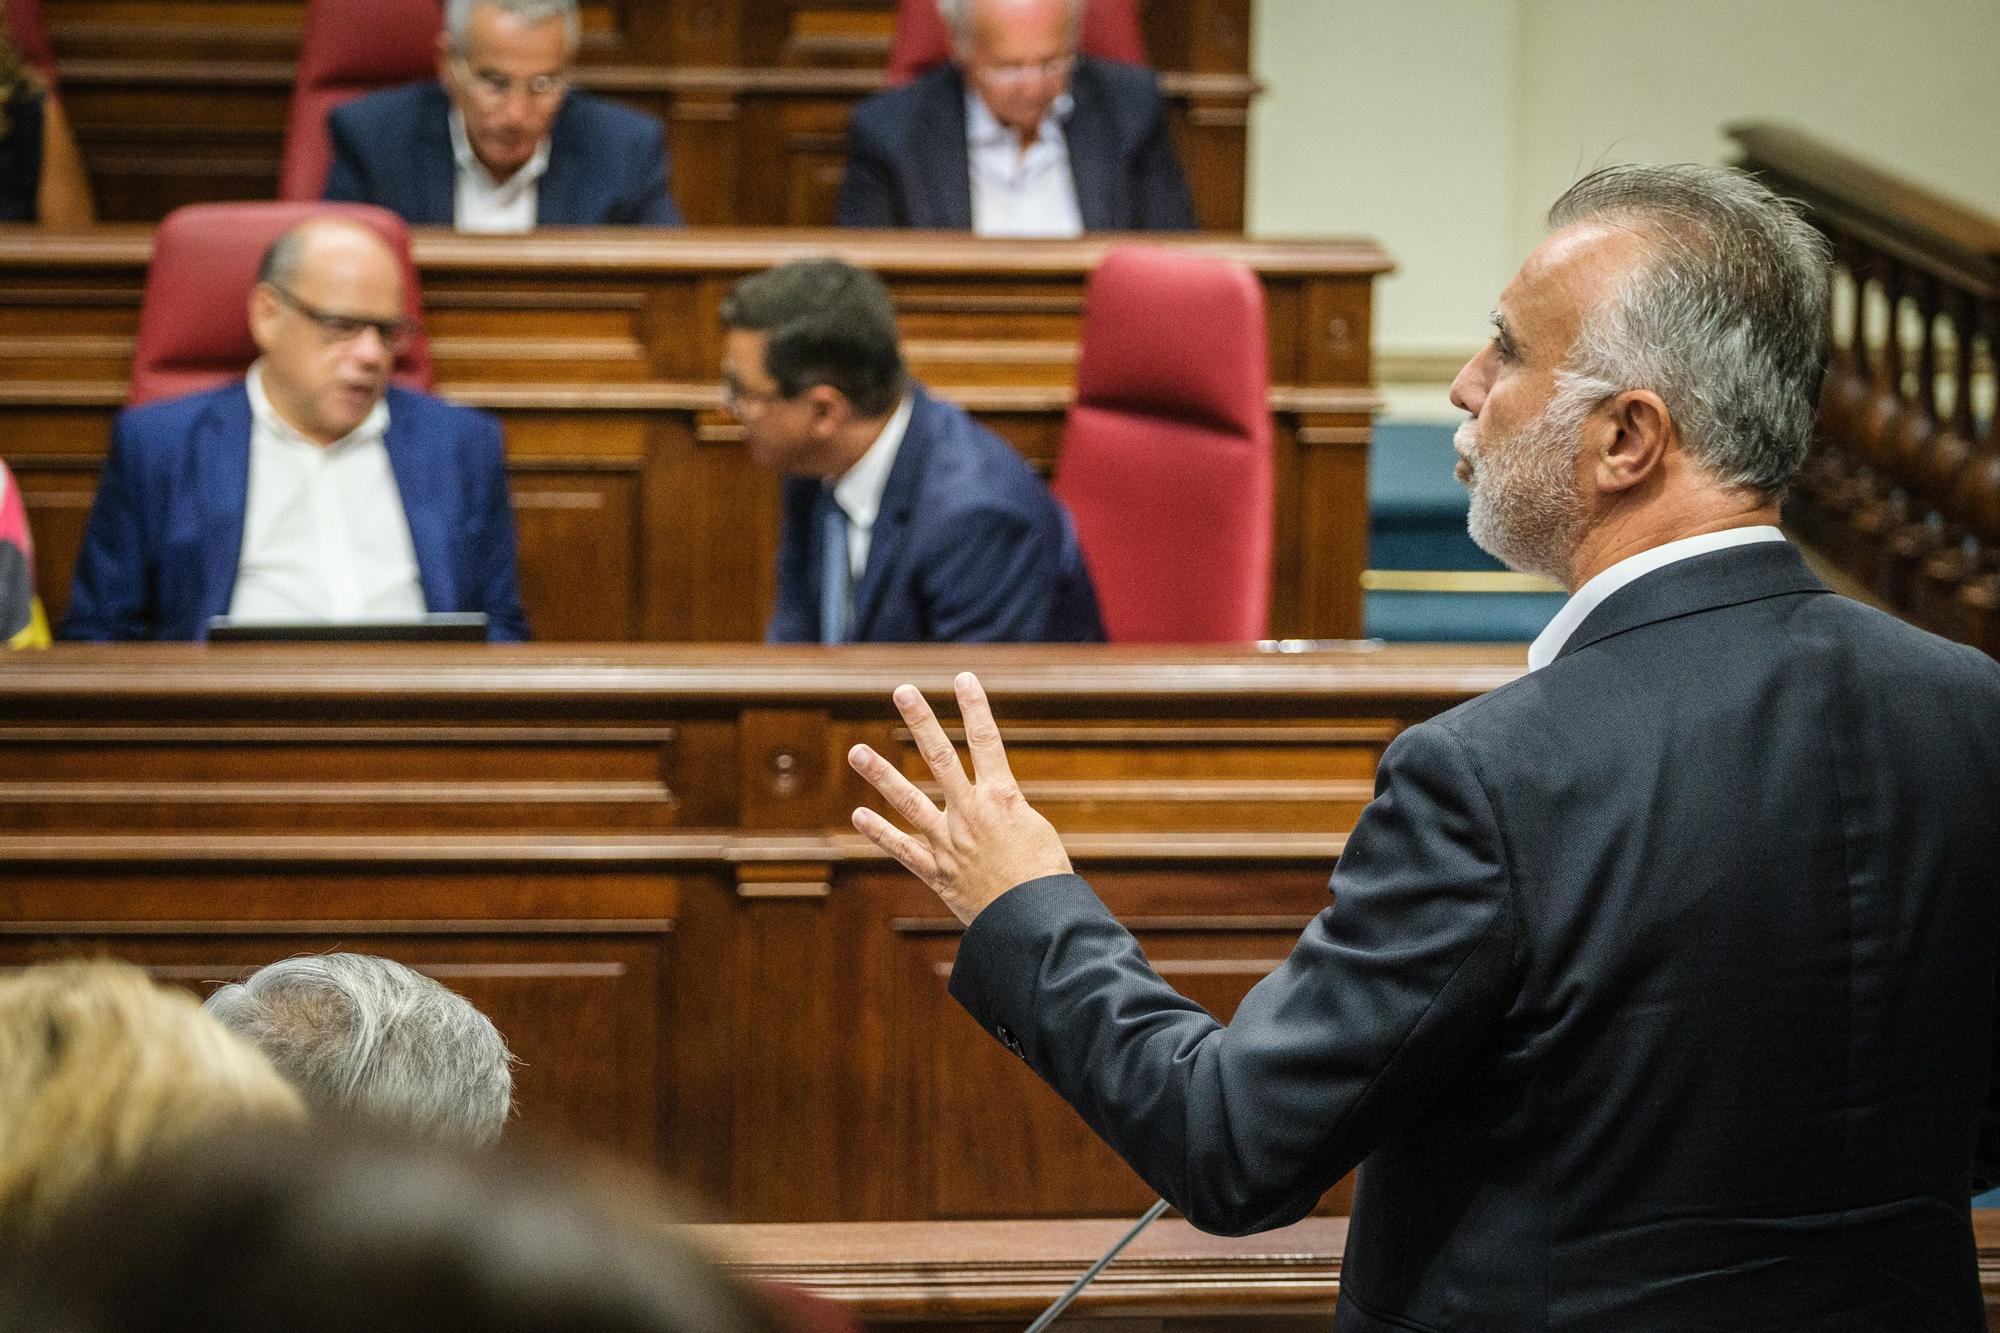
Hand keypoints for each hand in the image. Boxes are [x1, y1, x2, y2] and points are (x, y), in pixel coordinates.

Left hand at [847, 671, 1072, 924]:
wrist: (1036, 925)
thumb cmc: (1047, 881)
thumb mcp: (1037, 834)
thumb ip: (1008, 814)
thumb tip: (996, 805)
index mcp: (1004, 799)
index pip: (988, 742)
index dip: (975, 707)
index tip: (963, 677)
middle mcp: (971, 813)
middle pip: (941, 758)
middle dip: (921, 722)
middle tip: (901, 691)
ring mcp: (949, 842)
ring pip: (909, 801)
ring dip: (881, 774)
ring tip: (856, 750)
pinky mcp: (937, 872)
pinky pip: (902, 849)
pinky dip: (879, 833)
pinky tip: (858, 814)